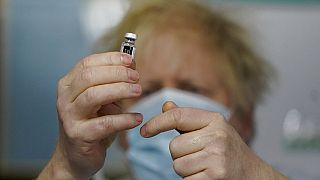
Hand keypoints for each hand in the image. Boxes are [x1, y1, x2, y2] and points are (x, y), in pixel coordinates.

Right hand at [38, 52, 142, 179]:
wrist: (76, 156)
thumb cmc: (91, 124)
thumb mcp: (101, 100)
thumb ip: (112, 83)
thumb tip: (131, 65)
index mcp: (69, 85)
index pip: (87, 63)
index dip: (110, 59)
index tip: (130, 61)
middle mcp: (65, 98)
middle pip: (90, 76)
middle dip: (117, 73)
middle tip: (136, 78)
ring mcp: (69, 117)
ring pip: (94, 95)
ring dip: (120, 90)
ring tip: (138, 91)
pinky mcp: (79, 135)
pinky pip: (104, 123)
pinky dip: (124, 119)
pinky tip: (137, 118)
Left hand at [141, 102, 286, 179]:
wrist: (254, 175)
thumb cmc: (228, 151)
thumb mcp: (212, 129)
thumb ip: (188, 120)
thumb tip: (166, 105)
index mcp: (214, 120)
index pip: (177, 116)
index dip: (156, 123)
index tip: (143, 131)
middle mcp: (217, 135)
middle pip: (174, 146)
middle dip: (181, 155)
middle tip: (200, 157)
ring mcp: (217, 156)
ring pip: (177, 164)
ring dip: (186, 169)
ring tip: (205, 167)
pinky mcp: (216, 175)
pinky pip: (185, 179)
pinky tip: (207, 177)